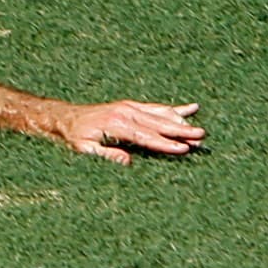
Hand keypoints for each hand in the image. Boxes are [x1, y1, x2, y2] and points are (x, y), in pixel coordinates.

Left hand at [61, 102, 204, 164]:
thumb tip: (128, 162)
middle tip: (201, 136)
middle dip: (180, 131)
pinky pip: (156, 107)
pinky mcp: (132, 105)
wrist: (66, 117)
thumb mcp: (84, 149)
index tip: (183, 148)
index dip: (165, 144)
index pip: (146, 136)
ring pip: (161, 114)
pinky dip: (174, 109)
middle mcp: (126, 112)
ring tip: (199, 128)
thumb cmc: (75, 137)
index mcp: (116, 124)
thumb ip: (106, 155)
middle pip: (158, 124)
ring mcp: (130, 107)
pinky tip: (191, 109)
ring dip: (181, 121)